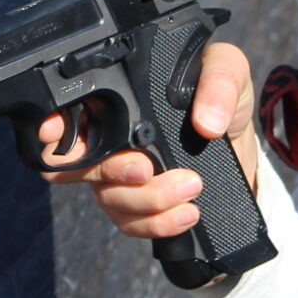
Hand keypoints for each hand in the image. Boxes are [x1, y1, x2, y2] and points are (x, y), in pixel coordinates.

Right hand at [34, 41, 259, 240]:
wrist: (241, 144)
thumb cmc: (223, 99)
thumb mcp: (228, 71)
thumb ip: (219, 83)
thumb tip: (207, 122)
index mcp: (118, 103)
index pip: (71, 115)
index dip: (55, 127)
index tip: (55, 133)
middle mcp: (110, 141)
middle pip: (80, 166)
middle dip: (112, 171)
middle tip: (147, 168)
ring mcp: (121, 179)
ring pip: (110, 200)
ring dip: (148, 200)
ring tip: (191, 187)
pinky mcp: (141, 209)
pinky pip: (133, 226)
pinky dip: (159, 224)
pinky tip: (188, 214)